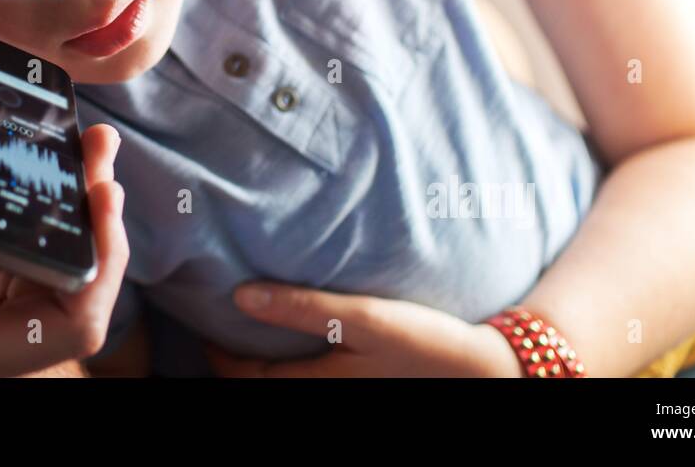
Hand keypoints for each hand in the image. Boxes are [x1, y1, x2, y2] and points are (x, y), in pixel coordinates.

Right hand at [0, 58, 128, 376]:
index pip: (69, 324)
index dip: (101, 261)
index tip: (102, 191)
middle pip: (73, 299)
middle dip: (94, 225)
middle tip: (96, 152)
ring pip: (49, 287)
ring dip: (69, 224)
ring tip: (79, 155)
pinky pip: (16, 279)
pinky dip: (33, 232)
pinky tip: (30, 187)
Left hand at [205, 283, 522, 376]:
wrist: (487, 370)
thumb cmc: (424, 342)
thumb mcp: (363, 317)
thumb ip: (301, 306)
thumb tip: (240, 295)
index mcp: (316, 389)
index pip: (242, 376)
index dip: (217, 350)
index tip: (208, 316)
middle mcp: (326, 400)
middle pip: (260, 387)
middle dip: (235, 361)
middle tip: (220, 322)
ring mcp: (344, 398)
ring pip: (284, 386)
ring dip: (262, 364)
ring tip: (253, 329)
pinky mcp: (360, 390)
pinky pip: (309, 384)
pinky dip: (291, 366)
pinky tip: (297, 343)